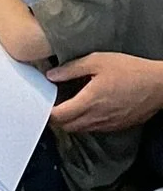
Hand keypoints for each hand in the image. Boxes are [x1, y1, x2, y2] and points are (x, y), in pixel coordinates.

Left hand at [48, 52, 162, 132]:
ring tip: (64, 106)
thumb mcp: (97, 61)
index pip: (60, 117)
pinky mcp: (117, 126)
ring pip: (80, 130)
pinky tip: (84, 109)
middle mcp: (97, 118)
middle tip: (48, 104)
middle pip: (67, 127)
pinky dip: (83, 123)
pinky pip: (94, 129)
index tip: (39, 103)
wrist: (157, 85)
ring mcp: (108, 125)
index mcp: (90, 101)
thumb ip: (72, 69)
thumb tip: (51, 75)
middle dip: (55, 119)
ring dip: (69, 122)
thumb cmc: (128, 70)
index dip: (46, 113)